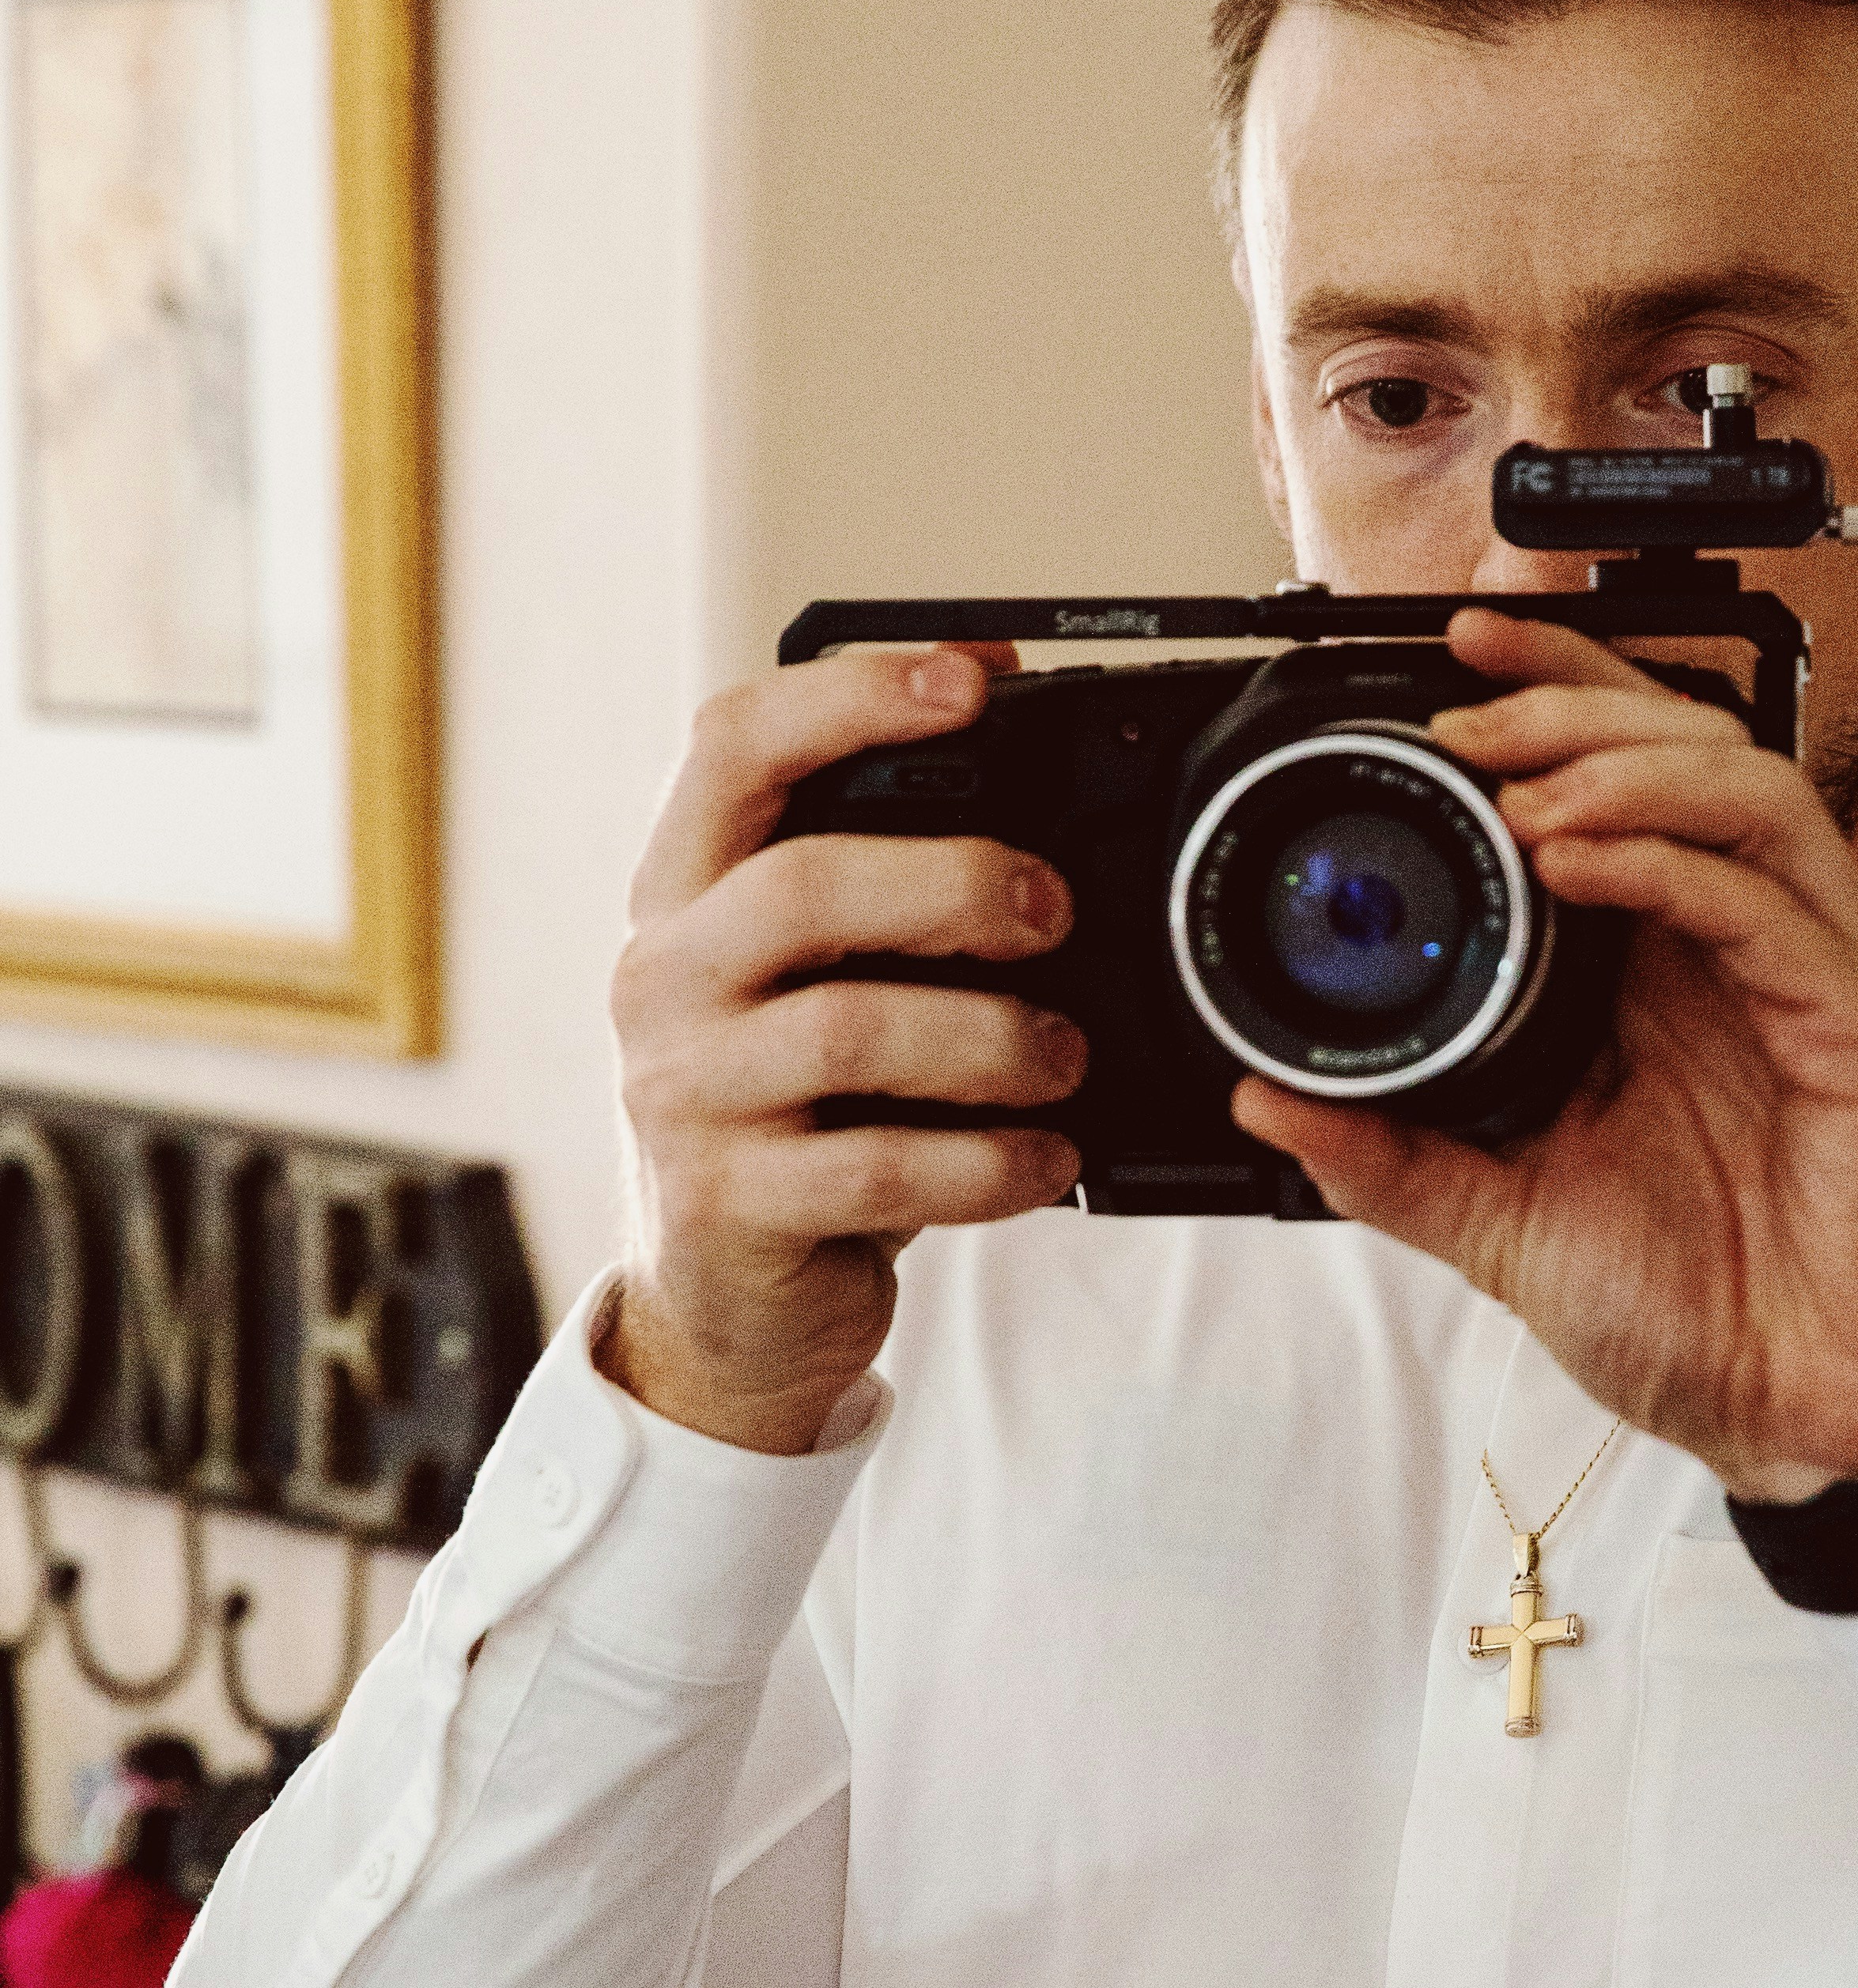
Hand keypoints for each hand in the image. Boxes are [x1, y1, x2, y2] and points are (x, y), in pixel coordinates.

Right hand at [606, 646, 1084, 1452]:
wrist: (728, 1306)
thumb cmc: (804, 1117)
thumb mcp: (825, 987)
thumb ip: (890, 895)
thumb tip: (1033, 768)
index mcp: (681, 896)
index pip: (732, 745)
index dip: (852, 695)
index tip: (976, 682)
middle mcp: (659, 980)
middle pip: (802, 883)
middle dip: (953, 883)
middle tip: (1054, 912)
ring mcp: (681, 1097)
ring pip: (850, 1030)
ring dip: (992, 1037)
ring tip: (1068, 1057)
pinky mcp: (729, 1206)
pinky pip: (882, 1168)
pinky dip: (992, 1163)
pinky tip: (1048, 1160)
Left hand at [1230, 610, 1857, 1500]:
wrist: (1809, 1422)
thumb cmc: (1699, 1316)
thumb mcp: (1503, 1225)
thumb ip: (1390, 1155)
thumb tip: (1264, 1098)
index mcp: (1666, 975)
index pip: (1620, 778)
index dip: (1552, 693)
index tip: (1444, 659)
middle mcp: (1740, 953)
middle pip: (1683, 747)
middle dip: (1574, 699)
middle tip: (1469, 709)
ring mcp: (1808, 976)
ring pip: (1741, 789)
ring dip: (1624, 761)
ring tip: (1524, 782)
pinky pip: (1771, 899)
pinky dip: (1672, 859)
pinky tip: (1584, 857)